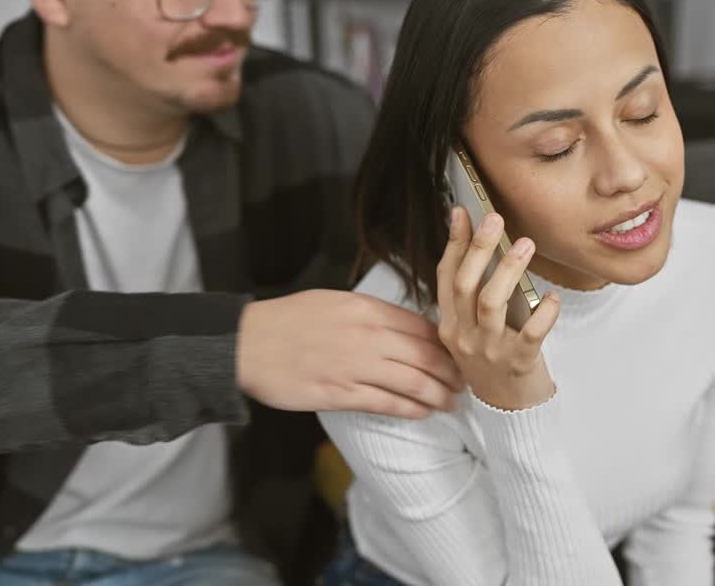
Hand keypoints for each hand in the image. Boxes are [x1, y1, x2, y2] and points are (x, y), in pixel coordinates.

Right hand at [237, 289, 463, 418]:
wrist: (247, 343)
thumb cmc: (290, 320)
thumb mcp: (337, 302)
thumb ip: (374, 313)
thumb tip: (407, 326)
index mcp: (368, 309)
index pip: (423, 327)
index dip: (447, 343)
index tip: (459, 353)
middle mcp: (368, 336)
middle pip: (427, 355)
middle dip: (452, 372)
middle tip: (466, 382)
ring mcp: (356, 367)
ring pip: (414, 383)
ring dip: (439, 395)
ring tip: (453, 402)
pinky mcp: (341, 394)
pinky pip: (388, 404)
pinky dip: (412, 409)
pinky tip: (425, 412)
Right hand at [436, 206, 560, 410]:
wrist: (509, 412)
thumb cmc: (495, 360)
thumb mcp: (473, 329)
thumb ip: (473, 295)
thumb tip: (480, 247)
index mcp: (451, 324)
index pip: (447, 276)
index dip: (454, 242)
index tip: (463, 212)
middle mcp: (464, 335)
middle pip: (466, 284)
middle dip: (479, 248)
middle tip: (496, 219)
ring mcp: (489, 351)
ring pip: (491, 303)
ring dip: (508, 270)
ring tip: (526, 244)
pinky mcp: (517, 364)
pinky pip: (530, 335)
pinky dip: (543, 314)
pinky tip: (553, 298)